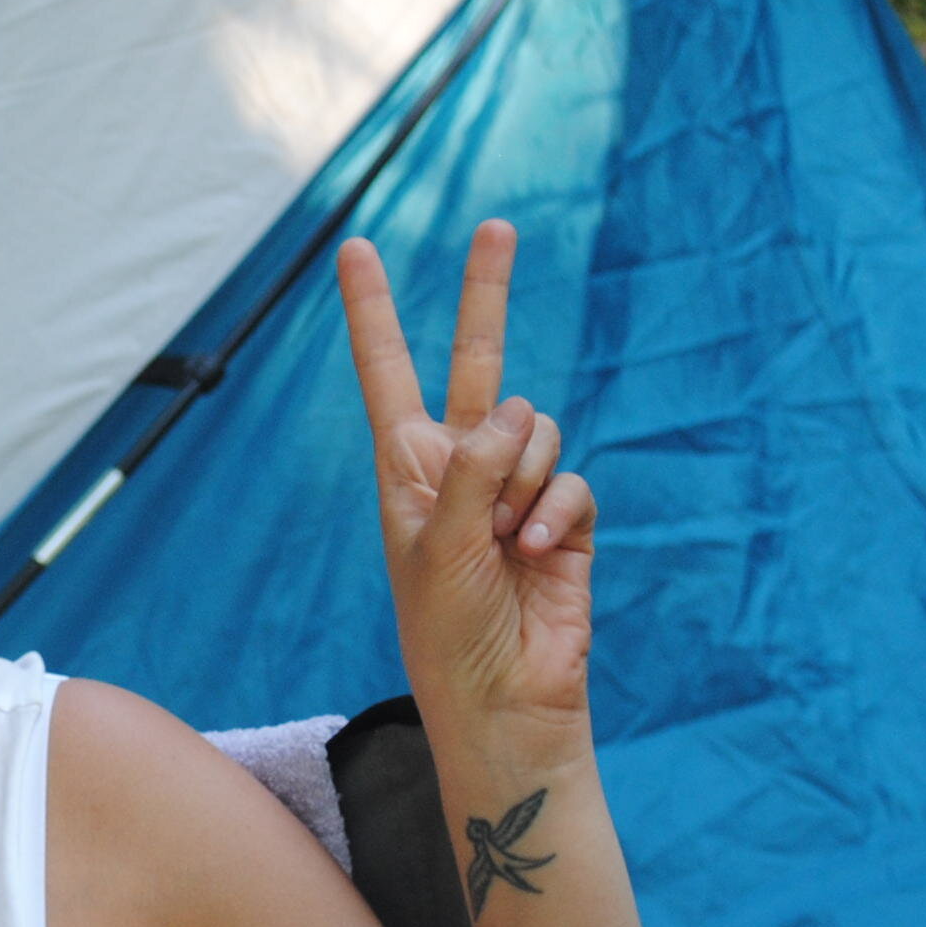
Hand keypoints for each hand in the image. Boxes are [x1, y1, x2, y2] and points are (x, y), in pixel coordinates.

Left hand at [336, 225, 595, 739]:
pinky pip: (570, 481)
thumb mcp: (436, 547)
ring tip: (502, 544)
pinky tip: (534, 555)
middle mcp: (462, 467)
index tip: (355, 246)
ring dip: (523, 483)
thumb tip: (518, 414)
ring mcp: (517, 489)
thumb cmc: (447, 633)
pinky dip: (553, 515)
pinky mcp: (566, 518)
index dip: (372, 310)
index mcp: (407, 468)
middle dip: (487, 293)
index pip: (387, 372)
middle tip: (496, 225)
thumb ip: (470, 470)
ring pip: (538, 430)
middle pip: (479, 361)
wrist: (503, 701)